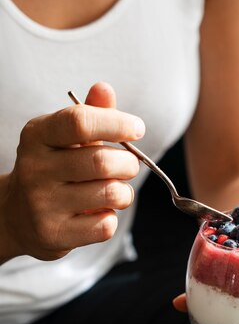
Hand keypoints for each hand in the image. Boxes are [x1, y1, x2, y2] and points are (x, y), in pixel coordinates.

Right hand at [1, 82, 144, 261]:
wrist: (16, 216)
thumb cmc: (52, 169)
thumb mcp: (64, 137)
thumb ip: (90, 114)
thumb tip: (103, 89)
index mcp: (38, 135)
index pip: (80, 122)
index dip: (117, 123)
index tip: (137, 129)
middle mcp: (35, 168)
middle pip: (102, 161)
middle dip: (129, 164)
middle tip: (129, 166)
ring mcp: (41, 204)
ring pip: (110, 193)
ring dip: (124, 192)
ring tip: (115, 190)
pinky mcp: (53, 234)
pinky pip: (105, 224)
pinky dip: (111, 217)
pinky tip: (97, 212)